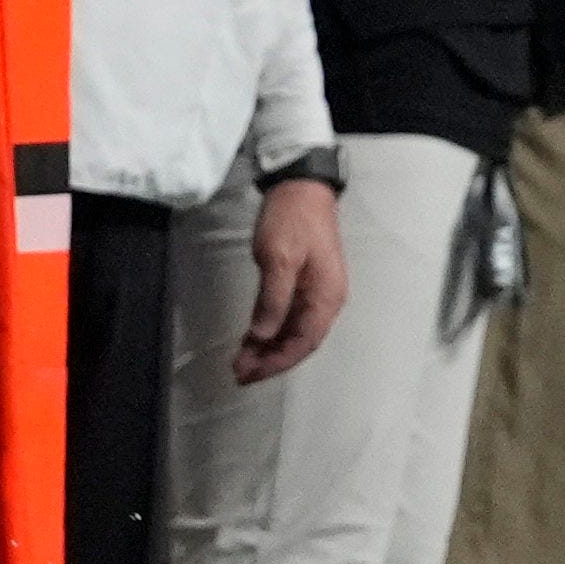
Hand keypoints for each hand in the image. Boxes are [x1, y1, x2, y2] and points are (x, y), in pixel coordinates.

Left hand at [233, 176, 348, 384]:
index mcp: (326, 298)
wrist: (301, 189)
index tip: (250, 373)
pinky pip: (286, 318)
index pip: (303, 342)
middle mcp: (324, 301)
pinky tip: (251, 340)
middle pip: (298, 342)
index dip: (277, 362)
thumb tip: (262, 335)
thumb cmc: (291, 220)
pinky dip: (268, 331)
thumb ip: (272, 300)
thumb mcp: (278, 259)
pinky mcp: (301, 285)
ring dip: (267, 349)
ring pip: (291, 332)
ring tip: (240, 363)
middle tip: (239, 374)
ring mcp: (313, 294)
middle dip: (269, 361)